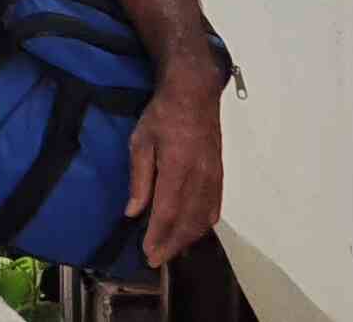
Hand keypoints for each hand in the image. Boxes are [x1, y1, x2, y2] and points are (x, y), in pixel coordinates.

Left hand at [126, 64, 224, 267]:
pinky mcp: (219, 175)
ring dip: (187, 239)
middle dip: (171, 244)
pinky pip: (214, 207)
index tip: (147, 252)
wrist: (194, 93)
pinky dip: (203, 225)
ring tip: (170, 250)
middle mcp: (200, 177)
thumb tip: (133, 211)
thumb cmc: (162, 114)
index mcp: (178, 168)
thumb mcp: (141, 141)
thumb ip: (139, 178)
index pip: (168, 212)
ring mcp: (213, 177)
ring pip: (203, 218)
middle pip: (187, 222)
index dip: (158, 236)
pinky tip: (193, 232)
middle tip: (156, 260)